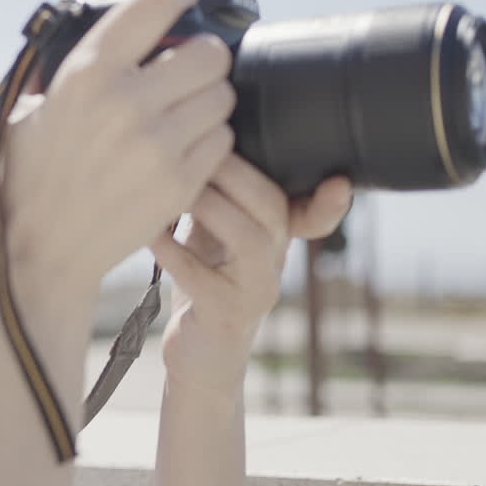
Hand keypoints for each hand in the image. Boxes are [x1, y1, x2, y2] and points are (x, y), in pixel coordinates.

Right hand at [0, 0, 235, 298]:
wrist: (40, 249)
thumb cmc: (29, 174)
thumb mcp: (31, 108)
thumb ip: (69, 66)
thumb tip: (108, 26)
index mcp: (86, 74)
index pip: (155, 4)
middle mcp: (125, 104)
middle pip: (209, 53)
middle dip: (202, 57)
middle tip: (187, 69)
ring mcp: (157, 146)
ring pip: (222, 97)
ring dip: (208, 100)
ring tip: (180, 114)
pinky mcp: (179, 183)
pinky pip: (222, 141)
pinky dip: (209, 140)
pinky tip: (180, 147)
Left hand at [149, 154, 351, 398]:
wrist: (197, 353)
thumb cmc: (202, 278)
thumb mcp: (213, 229)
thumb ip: (217, 190)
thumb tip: (195, 132)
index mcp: (277, 234)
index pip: (312, 208)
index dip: (326, 197)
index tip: (337, 179)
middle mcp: (276, 260)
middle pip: (273, 206)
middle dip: (232, 171)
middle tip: (191, 147)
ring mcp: (256, 292)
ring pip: (248, 239)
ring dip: (208, 204)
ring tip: (171, 186)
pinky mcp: (225, 316)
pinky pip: (202, 277)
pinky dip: (172, 249)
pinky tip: (148, 232)